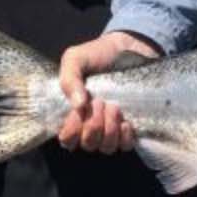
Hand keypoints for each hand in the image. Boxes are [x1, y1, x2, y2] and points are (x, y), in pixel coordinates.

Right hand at [56, 31, 157, 154]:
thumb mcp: (75, 59)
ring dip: (109, 130)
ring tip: (114, 107)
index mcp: (73, 113)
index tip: (79, 110)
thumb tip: (78, 105)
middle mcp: (90, 125)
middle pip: (88, 145)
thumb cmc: (97, 55)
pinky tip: (126, 121)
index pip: (67, 139)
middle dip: (93, 125)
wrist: (127, 48)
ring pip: (106, 147)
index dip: (71, 131)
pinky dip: (125, 137)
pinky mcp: (129, 128)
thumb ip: (69, 79)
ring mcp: (110, 128)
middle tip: (99, 101)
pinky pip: (125, 145)